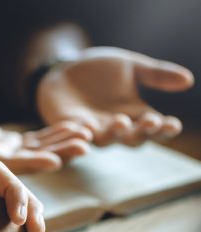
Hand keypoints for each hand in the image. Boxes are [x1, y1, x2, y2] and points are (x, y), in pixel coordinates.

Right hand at [0, 91, 91, 172]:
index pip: (5, 165)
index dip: (30, 163)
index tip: (55, 161)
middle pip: (29, 160)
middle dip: (57, 152)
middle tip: (86, 144)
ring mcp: (2, 152)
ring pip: (36, 151)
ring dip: (60, 143)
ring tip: (87, 134)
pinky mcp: (5, 144)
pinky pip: (33, 141)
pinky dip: (51, 135)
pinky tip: (71, 126)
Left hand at [37, 46, 193, 146]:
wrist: (66, 68)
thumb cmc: (101, 70)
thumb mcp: (130, 67)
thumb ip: (155, 75)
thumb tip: (188, 80)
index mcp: (134, 114)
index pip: (154, 127)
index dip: (164, 129)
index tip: (173, 124)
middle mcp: (115, 127)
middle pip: (133, 138)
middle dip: (142, 132)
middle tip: (150, 121)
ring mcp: (93, 129)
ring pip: (106, 140)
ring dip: (114, 133)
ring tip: (121, 121)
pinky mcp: (70, 127)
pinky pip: (75, 135)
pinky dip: (81, 133)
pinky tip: (86, 128)